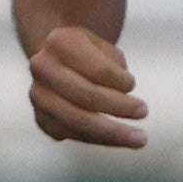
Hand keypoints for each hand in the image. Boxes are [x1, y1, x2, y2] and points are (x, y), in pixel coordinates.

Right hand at [25, 21, 148, 150]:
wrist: (59, 61)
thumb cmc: (89, 54)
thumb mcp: (104, 48)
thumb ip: (114, 70)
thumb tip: (122, 102)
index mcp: (59, 42)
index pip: (97, 69)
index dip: (120, 81)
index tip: (132, 85)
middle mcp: (42, 68)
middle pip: (85, 95)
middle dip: (119, 107)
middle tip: (144, 112)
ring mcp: (38, 96)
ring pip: (77, 121)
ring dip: (112, 133)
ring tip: (139, 139)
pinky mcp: (41, 119)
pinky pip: (72, 135)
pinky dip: (99, 139)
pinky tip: (118, 139)